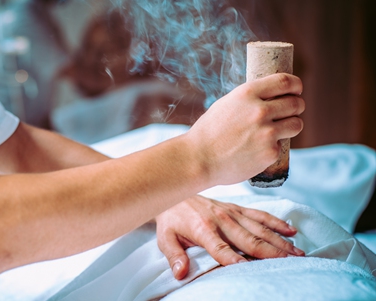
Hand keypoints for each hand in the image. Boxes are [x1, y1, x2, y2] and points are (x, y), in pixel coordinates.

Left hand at [155, 196, 303, 279]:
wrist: (174, 190)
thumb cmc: (171, 219)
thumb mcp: (165, 238)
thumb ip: (174, 256)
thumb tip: (180, 273)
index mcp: (204, 230)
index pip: (222, 250)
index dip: (236, 261)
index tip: (251, 271)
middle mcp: (221, 221)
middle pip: (249, 240)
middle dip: (271, 253)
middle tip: (292, 264)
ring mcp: (231, 213)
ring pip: (259, 229)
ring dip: (279, 241)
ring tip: (298, 253)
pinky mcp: (236, 208)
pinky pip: (259, 214)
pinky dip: (276, 222)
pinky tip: (291, 231)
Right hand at [187, 73, 304, 186]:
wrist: (198, 159)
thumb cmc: (209, 132)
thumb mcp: (226, 105)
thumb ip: (248, 100)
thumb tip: (269, 96)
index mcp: (247, 94)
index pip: (284, 82)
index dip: (296, 85)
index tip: (297, 89)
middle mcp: (259, 111)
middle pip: (296, 103)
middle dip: (297, 106)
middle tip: (291, 111)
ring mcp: (266, 133)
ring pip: (296, 124)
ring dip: (292, 125)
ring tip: (280, 130)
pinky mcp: (270, 153)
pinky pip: (282, 146)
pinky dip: (273, 147)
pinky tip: (258, 150)